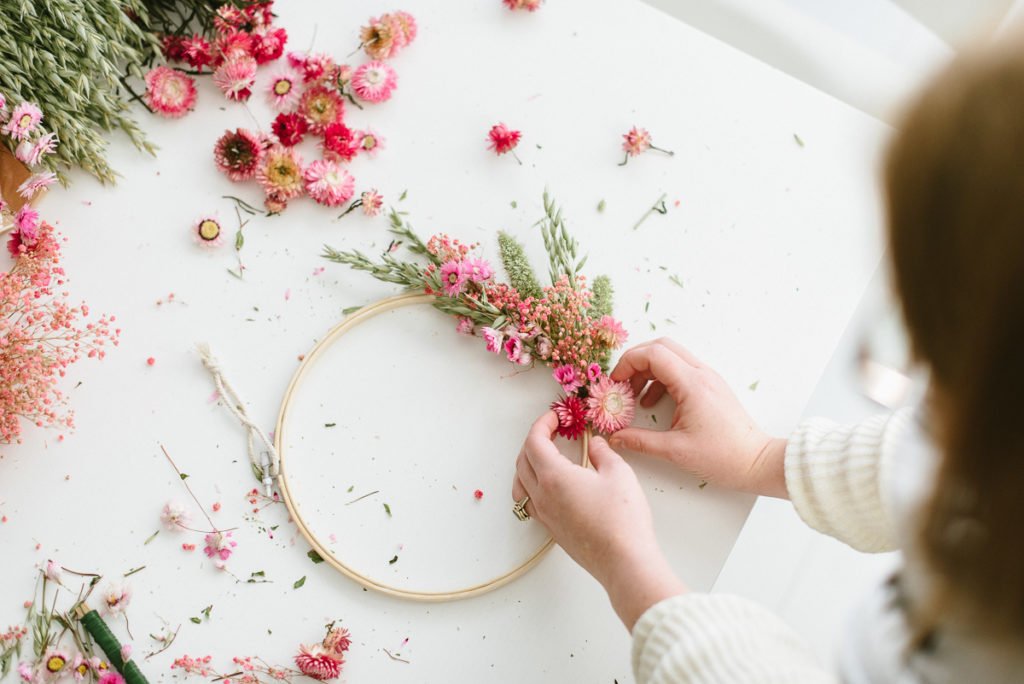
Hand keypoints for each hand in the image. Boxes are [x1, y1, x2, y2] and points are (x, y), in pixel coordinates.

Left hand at [512, 412, 684, 629]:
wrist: (624, 562)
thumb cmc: (622, 518)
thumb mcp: (619, 474)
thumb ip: (603, 453)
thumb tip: (595, 444)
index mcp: (553, 477)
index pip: (534, 442)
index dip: (542, 424)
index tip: (556, 416)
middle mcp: (541, 496)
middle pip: (522, 460)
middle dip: (534, 440)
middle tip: (554, 431)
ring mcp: (544, 515)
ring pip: (520, 482)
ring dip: (527, 463)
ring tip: (547, 455)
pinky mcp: (552, 530)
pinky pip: (529, 501)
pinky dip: (531, 485)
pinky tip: (550, 484)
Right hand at [609, 338, 787, 497]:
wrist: (756, 462)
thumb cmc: (722, 457)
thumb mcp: (675, 451)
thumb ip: (640, 441)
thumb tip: (615, 438)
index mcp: (692, 384)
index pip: (653, 353)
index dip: (628, 362)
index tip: (615, 382)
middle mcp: (701, 374)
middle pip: (661, 346)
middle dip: (635, 360)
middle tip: (621, 382)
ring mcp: (708, 378)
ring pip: (671, 356)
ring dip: (648, 369)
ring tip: (634, 395)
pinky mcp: (710, 387)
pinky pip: (680, 370)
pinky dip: (661, 379)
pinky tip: (653, 402)